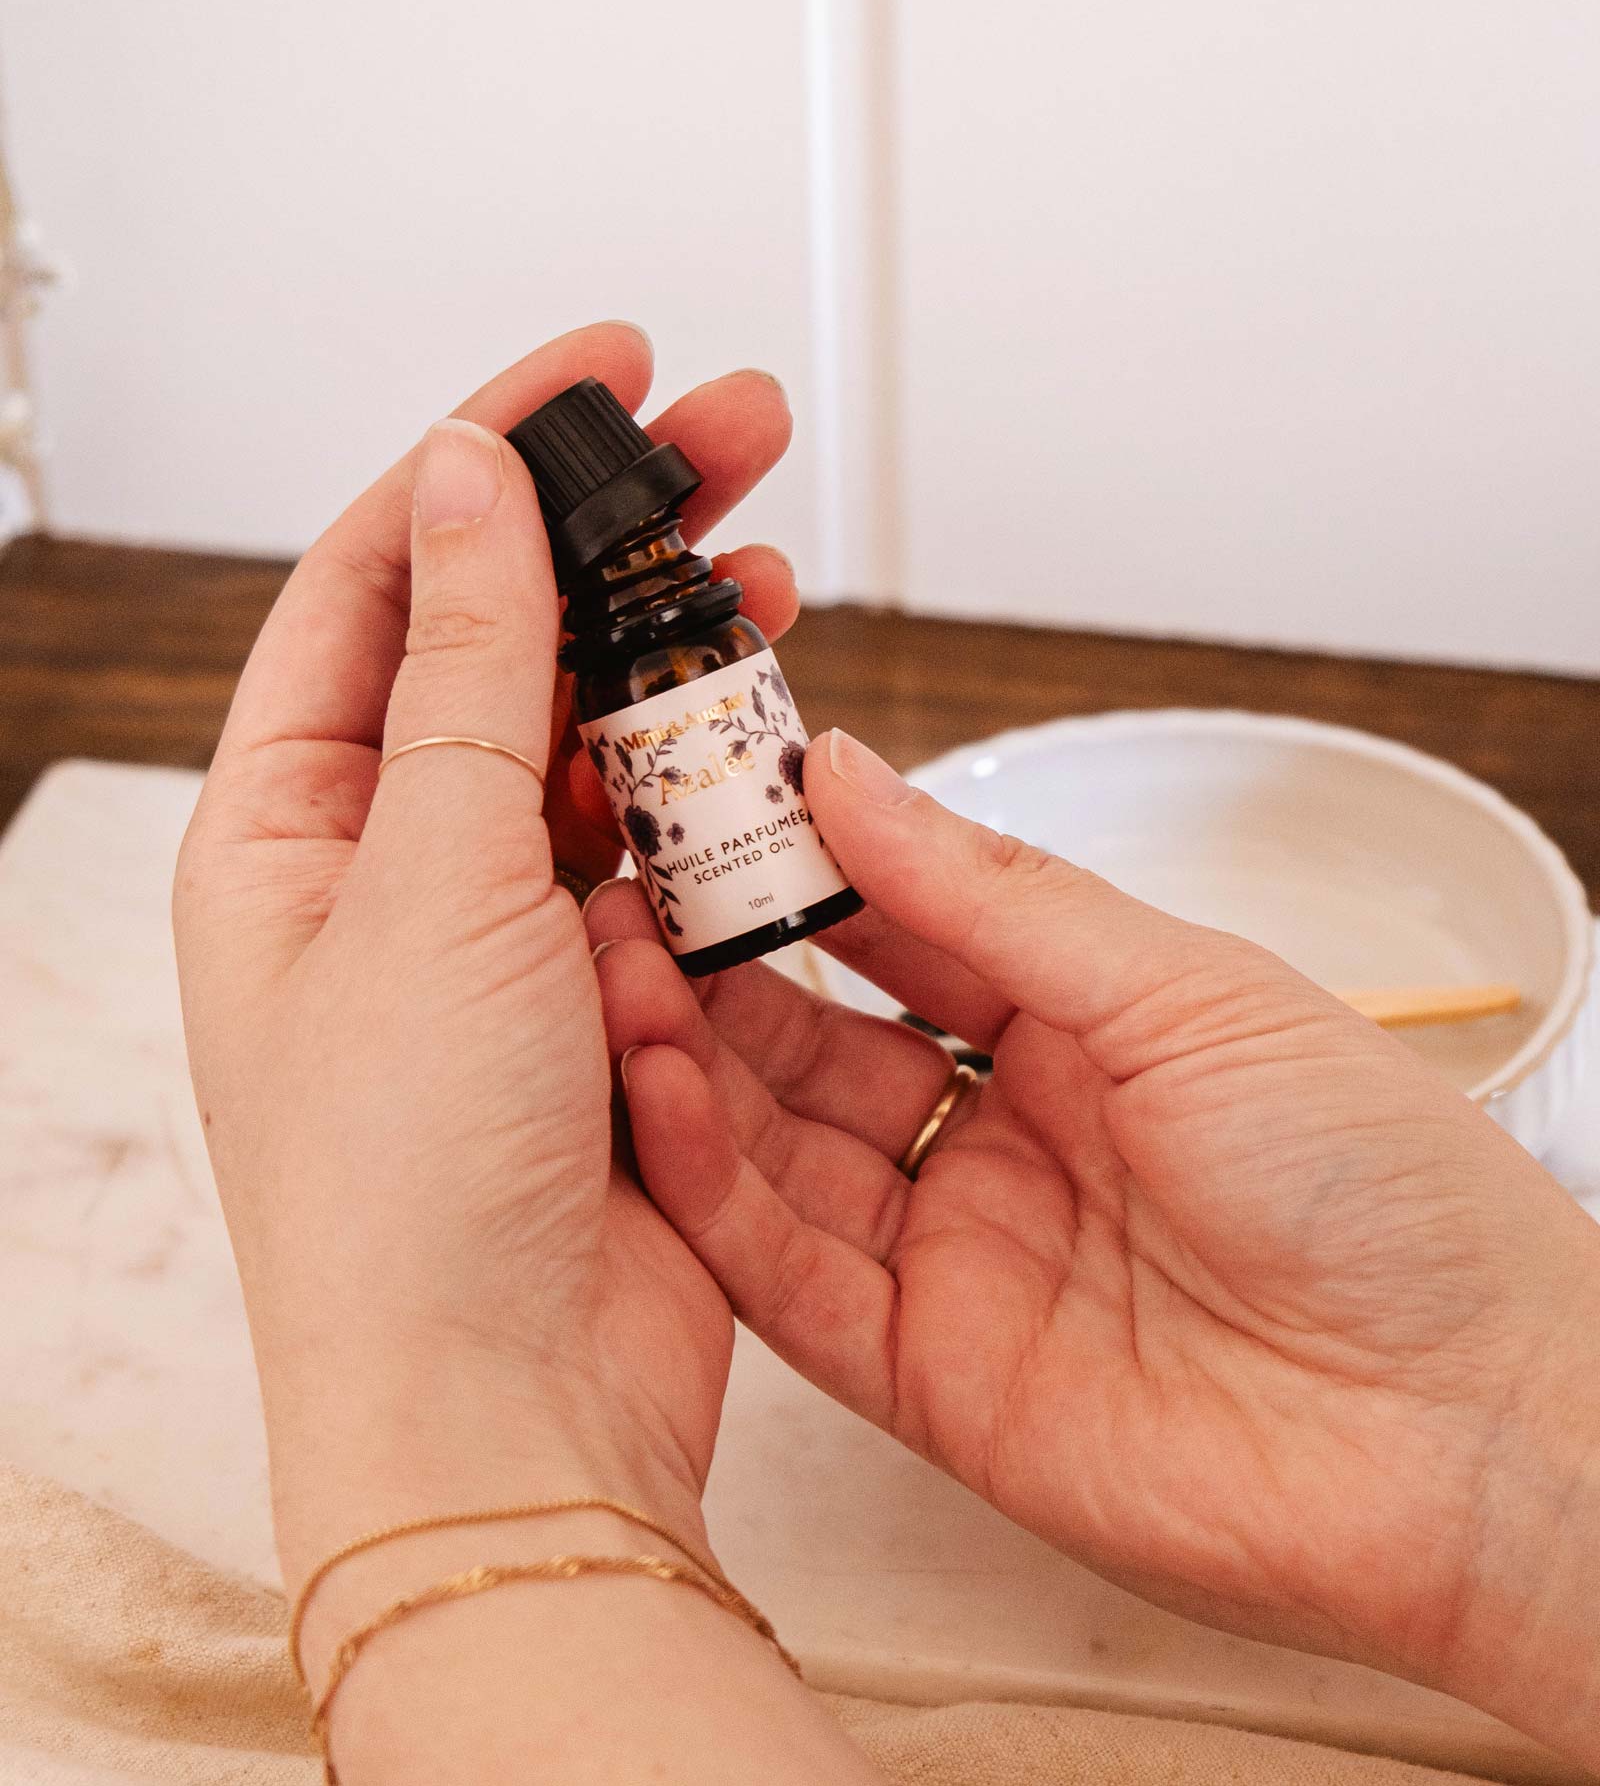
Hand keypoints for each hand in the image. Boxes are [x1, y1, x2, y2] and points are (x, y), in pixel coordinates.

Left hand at [174, 323, 795, 1601]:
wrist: (505, 1415)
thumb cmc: (406, 1193)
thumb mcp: (433, 883)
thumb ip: (469, 668)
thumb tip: (465, 478)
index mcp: (285, 825)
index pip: (379, 578)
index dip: (487, 453)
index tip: (600, 372)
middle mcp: (381, 861)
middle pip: (500, 634)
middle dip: (614, 525)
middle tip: (736, 429)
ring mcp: (493, 924)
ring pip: (592, 733)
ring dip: (677, 648)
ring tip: (777, 560)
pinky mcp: (598, 987)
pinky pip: (662, 841)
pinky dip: (715, 778)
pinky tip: (771, 721)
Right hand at [593, 727, 1599, 1760]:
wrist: (1469, 1430)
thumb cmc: (1382, 1190)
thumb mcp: (1183, 991)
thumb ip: (993, 895)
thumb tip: (846, 773)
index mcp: (1080, 1028)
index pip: (896, 930)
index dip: (797, 865)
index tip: (700, 796)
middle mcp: (1005, 1139)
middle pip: (815, 1041)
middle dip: (713, 964)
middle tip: (615, 886)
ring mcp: (962, 1260)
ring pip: (779, 1153)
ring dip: (688, 1068)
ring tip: (606, 974)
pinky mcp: (929, 1380)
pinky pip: (790, 1279)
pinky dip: (713, 1195)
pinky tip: (659, 1100)